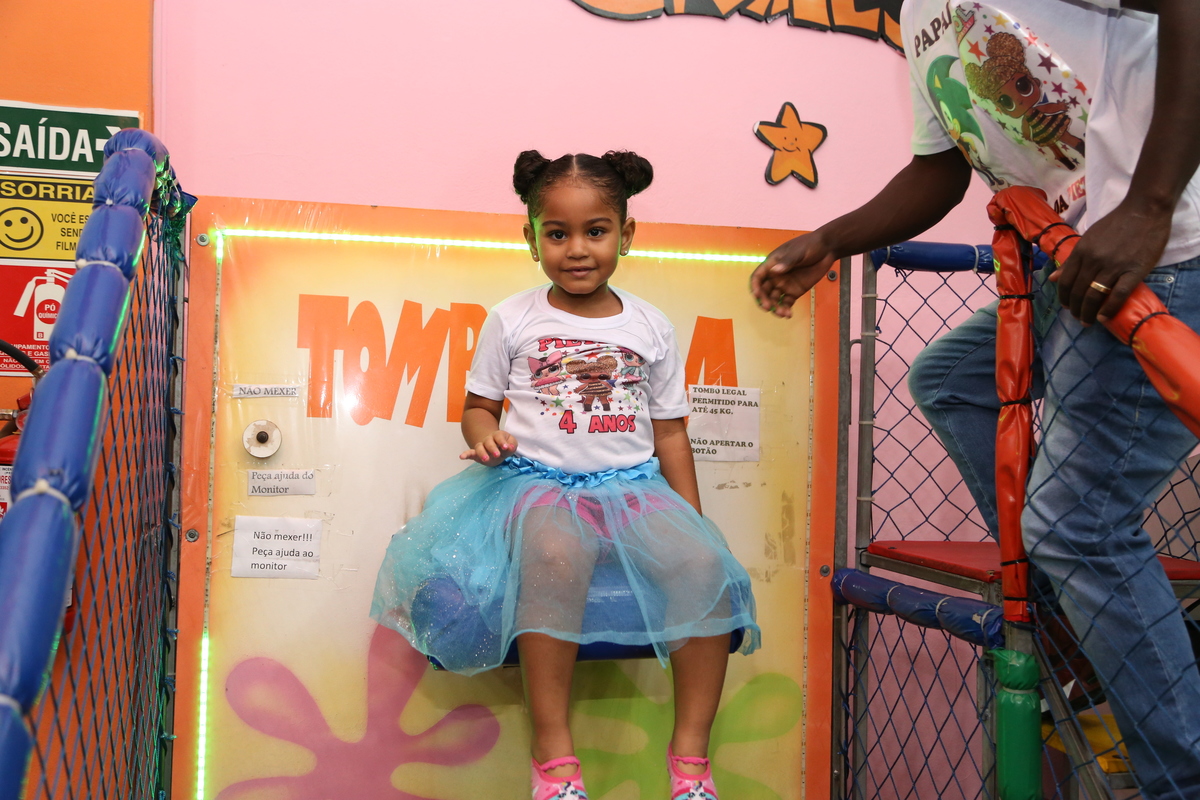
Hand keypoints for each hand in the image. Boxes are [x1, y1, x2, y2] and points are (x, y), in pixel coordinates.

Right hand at [460, 430, 517, 465]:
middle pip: (488, 442)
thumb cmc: (504, 445)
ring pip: (479, 447)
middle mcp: (488, 440)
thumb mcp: (511, 443)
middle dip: (493, 448)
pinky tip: (461, 456)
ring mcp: (481, 446)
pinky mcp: (476, 454)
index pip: (499, 437)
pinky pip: (470, 453)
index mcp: (497, 435)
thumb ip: (512, 445)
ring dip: (482, 453)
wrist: (496, 449)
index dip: (502, 442)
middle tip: (497, 455)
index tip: (506, 447)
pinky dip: (466, 454)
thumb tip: (509, 447)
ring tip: (486, 459)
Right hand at [749, 231, 838, 317]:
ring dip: (775, 307)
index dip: (755, 286)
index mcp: (772, 264)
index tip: (757, 295)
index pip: (758, 277)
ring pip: (774, 299)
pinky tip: (788, 314)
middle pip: (764, 291)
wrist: (826, 249)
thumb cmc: (809, 246)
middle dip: (764, 300)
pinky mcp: (794, 292)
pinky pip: (786, 303)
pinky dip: (785, 309)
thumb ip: (787, 261)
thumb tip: (774, 271)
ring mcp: (785, 285)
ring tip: (782, 313)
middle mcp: (775, 277)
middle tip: (769, 307)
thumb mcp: (798, 251)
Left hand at [1050, 200, 1172, 325]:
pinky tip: (1104, 317)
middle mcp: (1093, 260)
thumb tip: (1052, 278)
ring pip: (1094, 296)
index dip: (1063, 297)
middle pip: (1078, 291)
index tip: (1066, 306)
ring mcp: (1114, 266)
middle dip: (1075, 308)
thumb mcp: (1088, 238)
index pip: (1065, 281)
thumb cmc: (1116, 223)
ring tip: (1087, 321)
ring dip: (1088, 312)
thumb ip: (1072, 259)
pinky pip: (1118, 295)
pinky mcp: (1134, 271)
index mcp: (1081, 251)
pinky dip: (1110, 309)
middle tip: (1077, 317)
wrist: (1145, 210)